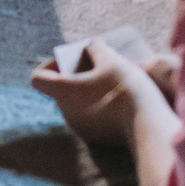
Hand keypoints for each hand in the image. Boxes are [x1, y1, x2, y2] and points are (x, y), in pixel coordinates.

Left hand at [30, 39, 167, 144]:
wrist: (146, 122)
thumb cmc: (124, 86)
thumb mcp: (110, 58)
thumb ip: (94, 48)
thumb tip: (90, 47)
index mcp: (63, 92)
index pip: (38, 78)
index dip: (49, 65)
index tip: (68, 60)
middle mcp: (66, 112)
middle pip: (58, 90)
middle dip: (73, 76)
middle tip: (94, 66)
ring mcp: (79, 128)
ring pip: (74, 104)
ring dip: (85, 91)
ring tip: (107, 82)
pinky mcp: (94, 138)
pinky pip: (87, 117)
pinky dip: (95, 106)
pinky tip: (116, 100)